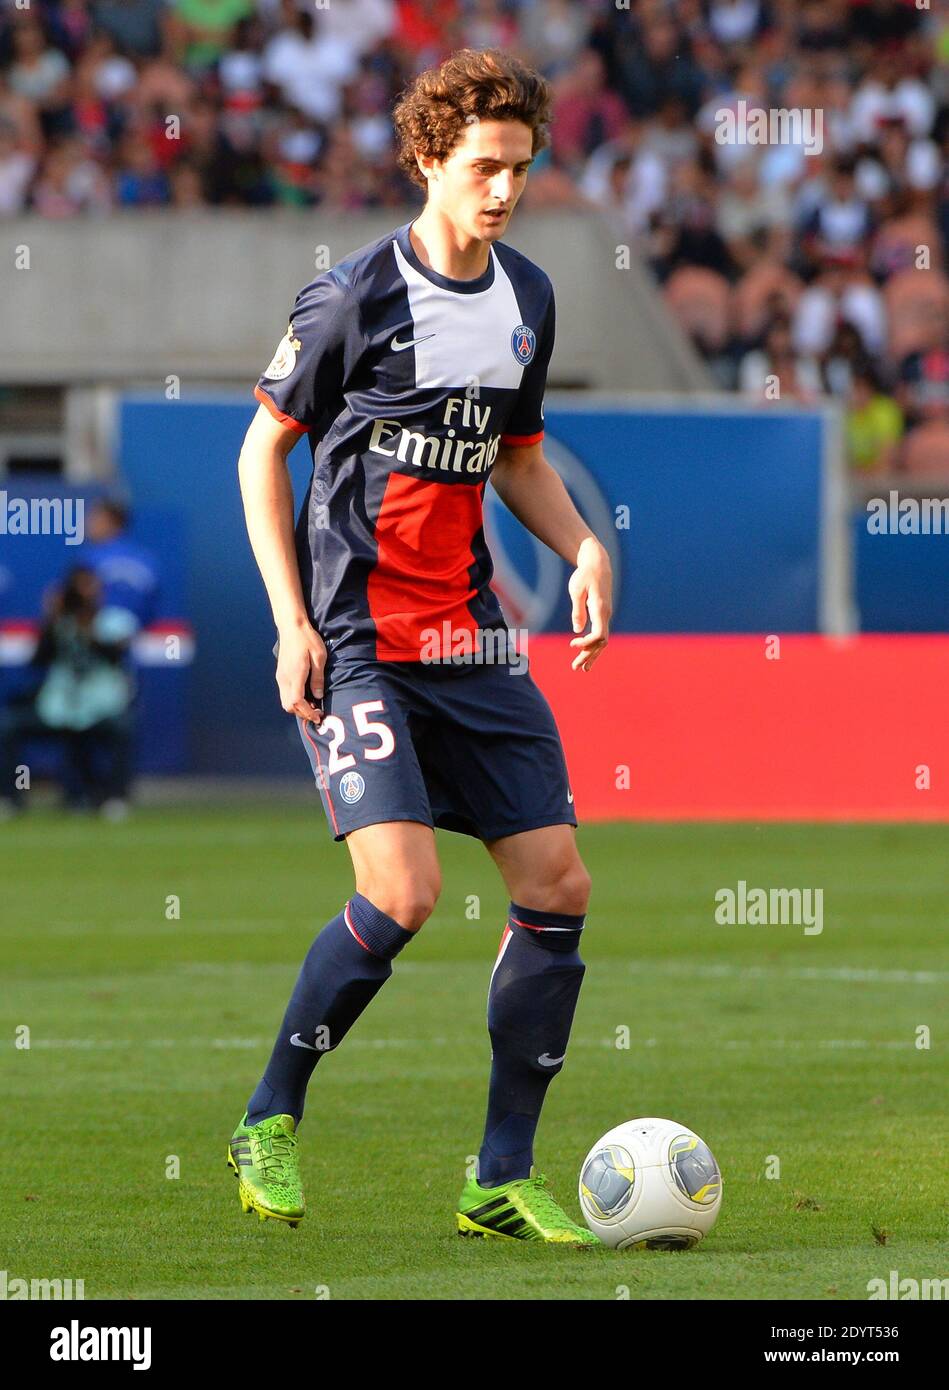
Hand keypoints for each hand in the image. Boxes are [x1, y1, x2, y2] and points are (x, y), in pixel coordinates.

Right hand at [275, 620, 326, 722]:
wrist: (292, 627)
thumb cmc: (308, 639)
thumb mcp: (319, 657)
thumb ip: (318, 678)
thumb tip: (318, 696)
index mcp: (295, 675)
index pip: (297, 702)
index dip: (307, 712)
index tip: (318, 716)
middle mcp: (284, 679)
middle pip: (288, 706)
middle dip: (302, 713)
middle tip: (317, 713)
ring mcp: (280, 677)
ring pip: (285, 701)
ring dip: (297, 707)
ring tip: (312, 705)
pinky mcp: (280, 674)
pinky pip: (285, 694)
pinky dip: (294, 700)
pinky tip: (305, 696)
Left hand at [568, 537, 611, 671]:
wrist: (598, 563)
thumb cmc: (585, 575)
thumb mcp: (576, 590)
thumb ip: (577, 610)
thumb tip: (577, 630)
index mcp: (600, 609)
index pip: (598, 634)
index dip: (586, 643)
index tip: (572, 644)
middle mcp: (606, 614)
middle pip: (601, 642)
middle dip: (589, 655)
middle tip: (576, 668)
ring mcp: (606, 615)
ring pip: (602, 640)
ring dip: (592, 654)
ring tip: (582, 669)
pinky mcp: (602, 614)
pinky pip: (600, 634)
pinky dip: (593, 645)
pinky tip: (586, 653)